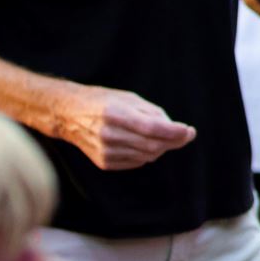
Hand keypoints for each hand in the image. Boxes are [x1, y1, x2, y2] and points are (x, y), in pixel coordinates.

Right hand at [56, 85, 196, 169]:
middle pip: (152, 145)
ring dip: (161, 148)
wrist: (69, 115)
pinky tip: (142, 143)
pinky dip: (146, 154)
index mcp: (114, 113)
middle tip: (185, 135)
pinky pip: (137, 162)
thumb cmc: (103, 102)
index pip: (152, 128)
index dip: (174, 132)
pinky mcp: (105, 162)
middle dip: (174, 142)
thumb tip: (177, 131)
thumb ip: (153, 113)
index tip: (190, 131)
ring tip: (162, 136)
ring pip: (147, 156)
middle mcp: (108, 134)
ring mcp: (105, 151)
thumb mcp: (129, 98)